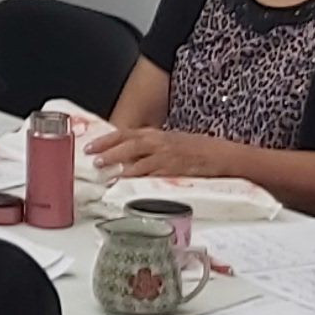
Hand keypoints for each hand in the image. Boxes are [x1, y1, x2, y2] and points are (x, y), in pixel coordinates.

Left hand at [94, 125, 217, 181]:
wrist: (222, 155)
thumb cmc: (199, 150)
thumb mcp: (171, 143)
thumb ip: (150, 148)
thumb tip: (128, 158)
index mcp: (157, 134)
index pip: (126, 133)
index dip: (107, 139)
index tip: (91, 145)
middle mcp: (160, 142)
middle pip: (129, 143)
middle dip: (108, 150)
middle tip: (92, 158)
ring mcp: (167, 155)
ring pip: (138, 158)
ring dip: (119, 164)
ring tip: (105, 171)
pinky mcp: (174, 169)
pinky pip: (152, 173)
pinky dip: (138, 177)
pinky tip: (128, 181)